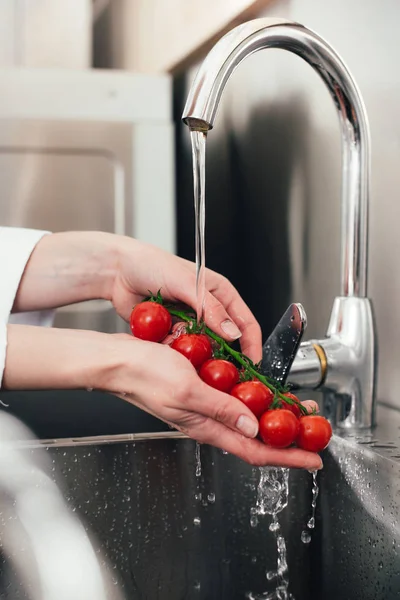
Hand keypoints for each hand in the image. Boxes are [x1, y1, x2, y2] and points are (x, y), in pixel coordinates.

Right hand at [98, 333, 321, 469]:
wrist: (119, 362)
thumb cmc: (144, 374)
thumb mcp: (186, 390)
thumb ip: (220, 408)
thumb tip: (252, 425)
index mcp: (206, 427)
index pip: (255, 450)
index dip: (288, 457)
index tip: (314, 458)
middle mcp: (208, 421)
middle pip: (257, 438)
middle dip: (289, 437)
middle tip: (314, 430)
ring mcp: (205, 408)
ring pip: (248, 420)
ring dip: (275, 417)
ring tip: (297, 410)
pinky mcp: (201, 392)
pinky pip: (235, 402)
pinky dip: (255, 400)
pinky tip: (263, 390)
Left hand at [111, 238, 261, 362]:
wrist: (118, 272)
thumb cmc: (152, 265)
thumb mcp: (187, 283)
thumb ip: (211, 308)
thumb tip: (233, 333)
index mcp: (220, 293)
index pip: (245, 323)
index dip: (251, 345)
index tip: (251, 365)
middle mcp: (207, 310)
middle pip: (224, 341)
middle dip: (218, 353)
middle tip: (213, 365)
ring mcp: (189, 322)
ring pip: (200, 347)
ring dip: (191, 349)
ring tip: (176, 339)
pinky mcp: (171, 332)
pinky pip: (179, 349)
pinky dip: (173, 348)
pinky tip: (162, 338)